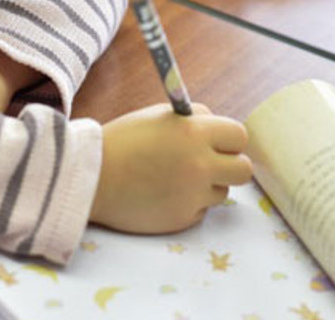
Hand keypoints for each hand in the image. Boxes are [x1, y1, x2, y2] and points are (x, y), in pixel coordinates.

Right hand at [91, 103, 253, 233]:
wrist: (91, 178)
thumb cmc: (123, 141)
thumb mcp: (160, 117)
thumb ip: (195, 121)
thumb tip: (221, 132)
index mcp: (194, 132)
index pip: (239, 136)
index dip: (229, 139)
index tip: (217, 143)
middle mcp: (200, 164)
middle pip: (243, 169)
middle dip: (230, 165)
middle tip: (210, 164)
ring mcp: (193, 194)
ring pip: (223, 191)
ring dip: (207, 186)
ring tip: (175, 179)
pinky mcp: (182, 218)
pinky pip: (201, 210)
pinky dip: (189, 203)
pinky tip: (164, 194)